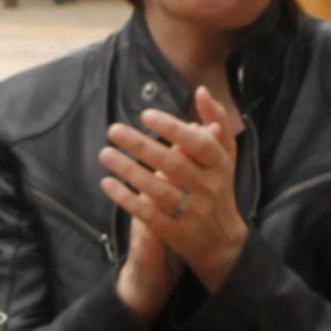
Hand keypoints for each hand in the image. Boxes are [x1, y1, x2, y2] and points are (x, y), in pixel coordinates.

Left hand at [98, 84, 251, 290]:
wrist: (222, 239)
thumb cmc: (218, 185)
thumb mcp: (224, 155)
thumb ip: (216, 121)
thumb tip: (201, 91)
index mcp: (219, 165)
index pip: (198, 143)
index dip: (173, 129)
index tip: (146, 114)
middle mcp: (209, 188)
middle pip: (173, 165)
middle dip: (142, 146)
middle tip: (114, 129)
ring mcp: (193, 212)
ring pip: (158, 190)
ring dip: (129, 171)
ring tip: (105, 153)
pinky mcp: (176, 232)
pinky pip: (148, 214)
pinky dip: (127, 199)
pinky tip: (107, 183)